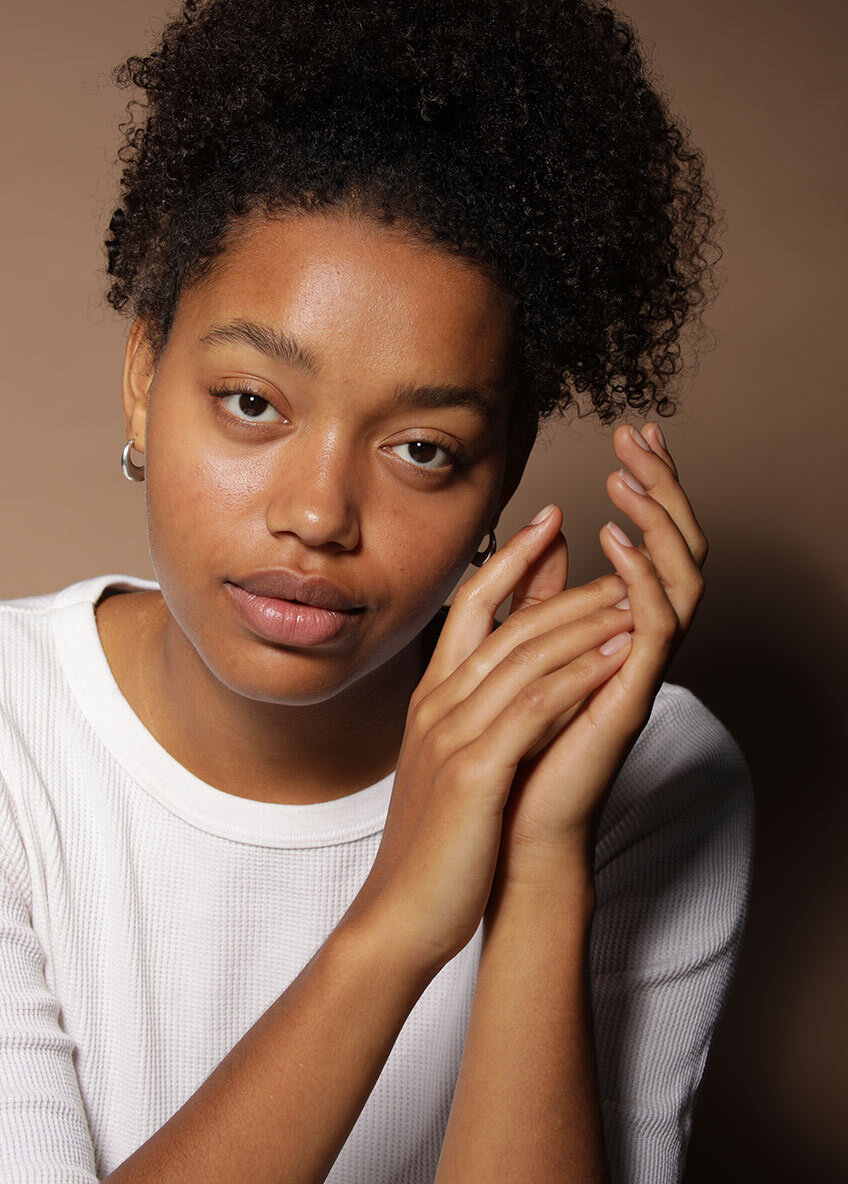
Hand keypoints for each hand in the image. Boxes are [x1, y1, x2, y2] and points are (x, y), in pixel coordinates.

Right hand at [347, 490, 644, 977]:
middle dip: (567, 585)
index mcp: (431, 697)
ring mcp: (452, 735)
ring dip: (585, 624)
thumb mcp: (451, 759)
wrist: (401, 912)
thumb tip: (508, 672)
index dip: (512, 558)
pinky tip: (616, 659)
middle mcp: (437, 704)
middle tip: (618, 558)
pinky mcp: (473, 772)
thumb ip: (476, 707)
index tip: (551, 521)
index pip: (471, 607)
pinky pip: (533, 709)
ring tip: (633, 597)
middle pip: (509, 625)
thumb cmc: (435, 840)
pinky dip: (578, 677)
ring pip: (526, 658)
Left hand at [494, 421, 708, 885]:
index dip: (650, 486)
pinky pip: (657, 628)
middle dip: (665, 487)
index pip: (651, 540)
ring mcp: (640, 669)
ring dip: (660, 521)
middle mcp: (638, 643)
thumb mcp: (520, 647)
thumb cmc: (511, 744)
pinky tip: (613, 539)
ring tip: (632, 475)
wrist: (503, 827)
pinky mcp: (630, 697)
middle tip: (642, 437)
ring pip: (683, 578)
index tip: (631, 433)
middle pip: (679, 547)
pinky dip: (642, 579)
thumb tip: (549, 536)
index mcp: (618, 628)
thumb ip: (539, 594)